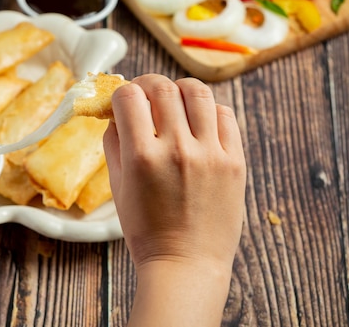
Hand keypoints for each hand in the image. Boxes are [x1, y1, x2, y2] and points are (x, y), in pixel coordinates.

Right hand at [103, 74, 245, 326]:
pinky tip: (199, 121)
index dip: (121, 92)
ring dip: (180, 90)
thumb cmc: (146, 230)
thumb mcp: (118, 187)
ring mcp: (210, 154)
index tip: (123, 101)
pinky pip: (225, 115)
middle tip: (146, 95)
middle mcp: (178, 149)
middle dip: (148, 84)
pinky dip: (209, 110)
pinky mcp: (235, 161)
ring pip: (198, 93)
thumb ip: (114, 143)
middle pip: (162, 87)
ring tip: (175, 102)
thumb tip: (117, 112)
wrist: (186, 264)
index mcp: (142, 157)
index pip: (129, 96)